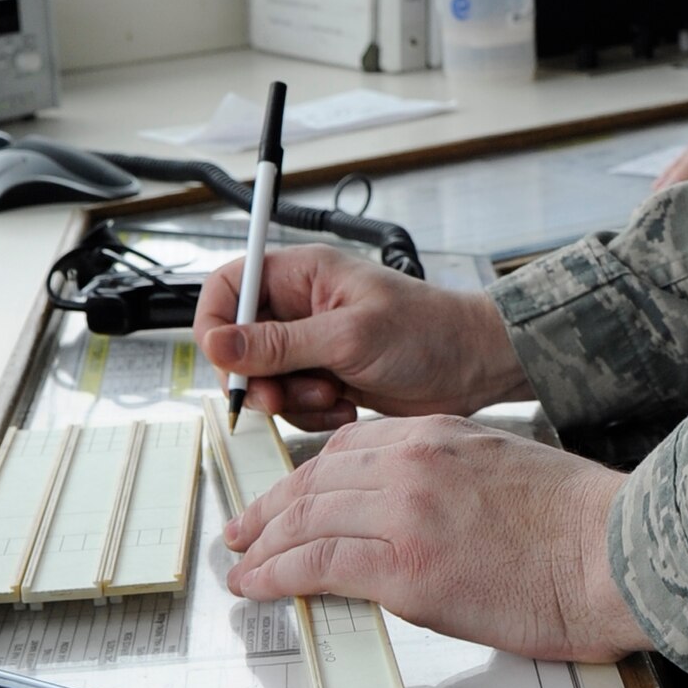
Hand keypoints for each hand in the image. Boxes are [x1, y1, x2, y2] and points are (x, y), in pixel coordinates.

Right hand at [194, 242, 531, 429]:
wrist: (473, 367)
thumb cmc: (427, 332)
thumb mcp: (348, 337)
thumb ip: (280, 344)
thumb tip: (218, 344)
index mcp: (301, 274)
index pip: (228, 285)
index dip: (215, 322)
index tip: (224, 361)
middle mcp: (300, 305)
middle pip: (239, 342)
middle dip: (257, 377)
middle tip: (282, 398)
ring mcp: (312, 342)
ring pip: (264, 379)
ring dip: (292, 401)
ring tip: (333, 397)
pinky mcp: (325, 374)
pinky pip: (291, 402)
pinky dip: (312, 413)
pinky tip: (346, 406)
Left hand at [225, 414, 650, 662]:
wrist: (613, 550)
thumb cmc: (579, 522)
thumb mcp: (505, 468)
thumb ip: (450, 477)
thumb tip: (419, 514)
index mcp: (439, 432)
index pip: (348, 447)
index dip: (305, 474)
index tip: (287, 493)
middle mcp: (412, 462)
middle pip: (316, 479)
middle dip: (271, 506)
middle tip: (243, 528)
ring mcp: (404, 512)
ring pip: (307, 518)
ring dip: (264, 544)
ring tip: (241, 564)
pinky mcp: (403, 568)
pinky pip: (317, 564)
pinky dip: (278, 576)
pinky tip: (259, 585)